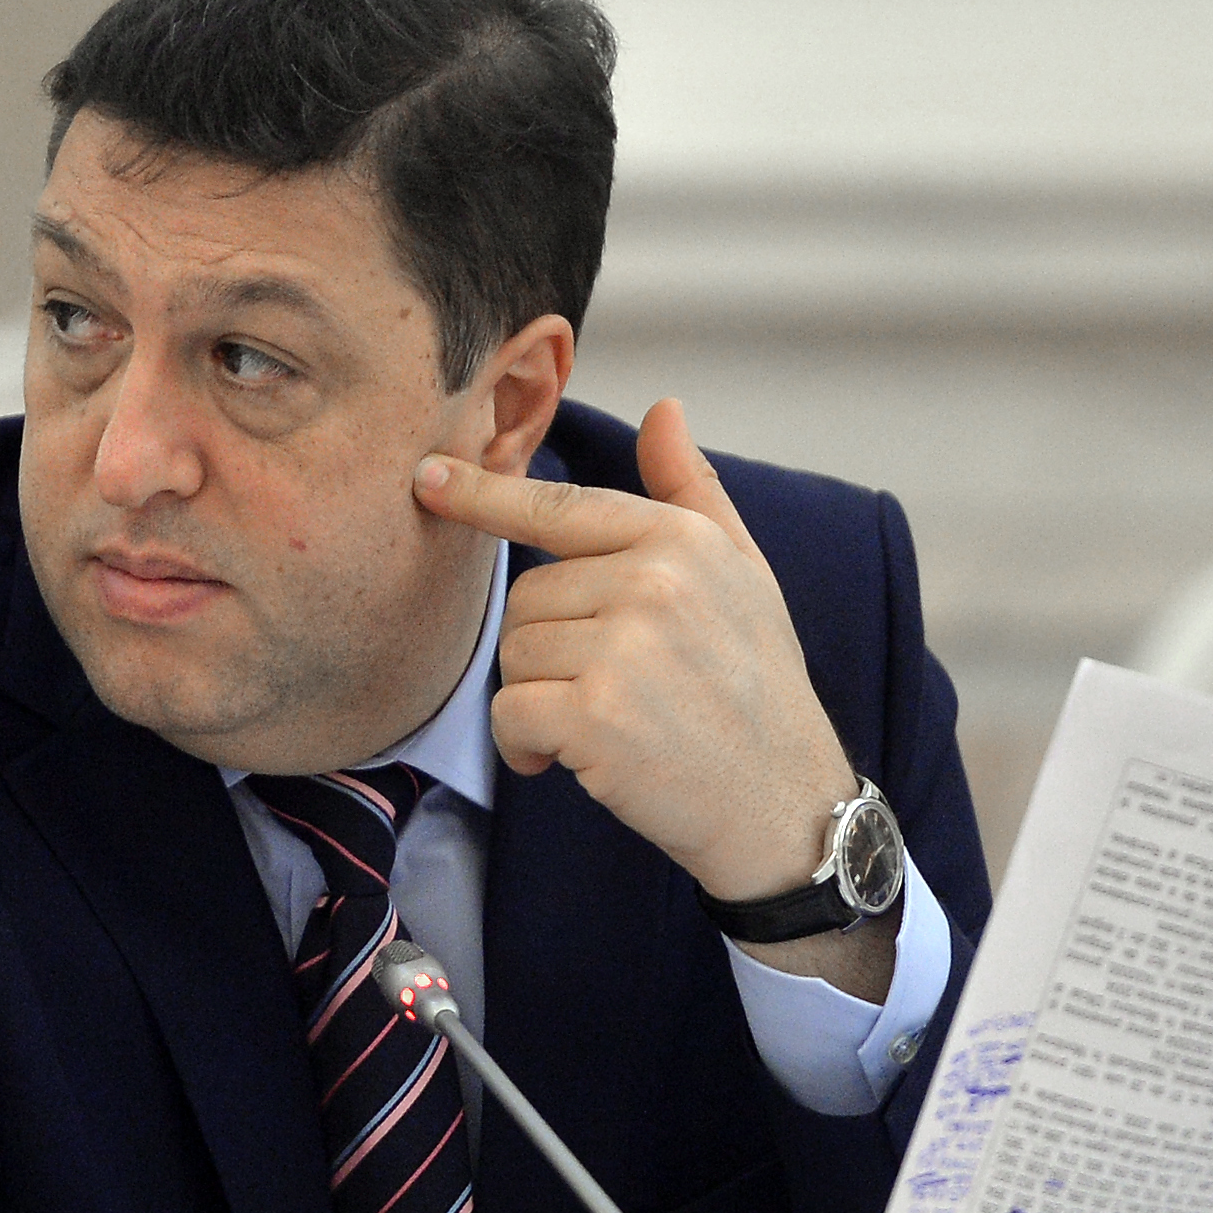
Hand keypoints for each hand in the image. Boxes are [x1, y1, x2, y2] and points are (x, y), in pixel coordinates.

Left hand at [414, 401, 876, 969]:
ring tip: (607, 725)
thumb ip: (692, 491)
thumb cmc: (757, 689)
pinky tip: (577, 761)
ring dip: (538, 701)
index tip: (428, 478)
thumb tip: (663, 409)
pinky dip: (525, 746)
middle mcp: (652, 581)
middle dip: (548, 649)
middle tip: (612, 689)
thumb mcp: (743, 575)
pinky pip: (508, 713)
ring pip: (513, 656)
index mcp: (680, 539)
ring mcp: (623, 646)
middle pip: (524, 597)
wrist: (783, 804)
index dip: (484, 495)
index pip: (558, 507)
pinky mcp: (594, 713)